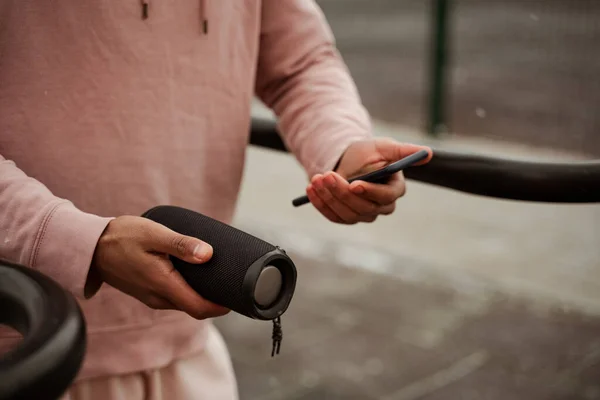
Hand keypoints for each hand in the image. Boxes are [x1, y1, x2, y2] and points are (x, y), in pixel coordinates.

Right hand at [89, 216, 229, 318]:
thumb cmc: (122, 237)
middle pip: (194, 308)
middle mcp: (158, 298)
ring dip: (202, 296)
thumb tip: (208, 254)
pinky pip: (174, 298)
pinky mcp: (148, 292)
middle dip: (215, 301)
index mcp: (162, 285)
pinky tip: (196, 276)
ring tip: (218, 277)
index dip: (221, 307)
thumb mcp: (153, 234)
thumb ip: (181, 244)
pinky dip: (189, 291)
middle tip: (233, 283)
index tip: (236, 296)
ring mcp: (152, 297)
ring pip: (184, 304)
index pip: (199, 308)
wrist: (90, 247)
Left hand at [306, 137, 431, 223]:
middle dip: (342, 192)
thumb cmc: (368, 152)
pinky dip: (320, 203)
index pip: (385, 197)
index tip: (354, 183)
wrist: (346, 159)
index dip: (370, 192)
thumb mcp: (384, 147)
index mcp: (394, 190)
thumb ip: (403, 151)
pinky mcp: (345, 217)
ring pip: (347, 213)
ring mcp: (363, 215)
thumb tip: (428, 153)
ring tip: (317, 178)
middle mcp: (381, 207)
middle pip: (363, 207)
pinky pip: (333, 216)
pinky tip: (311, 189)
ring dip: (329, 196)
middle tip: (327, 175)